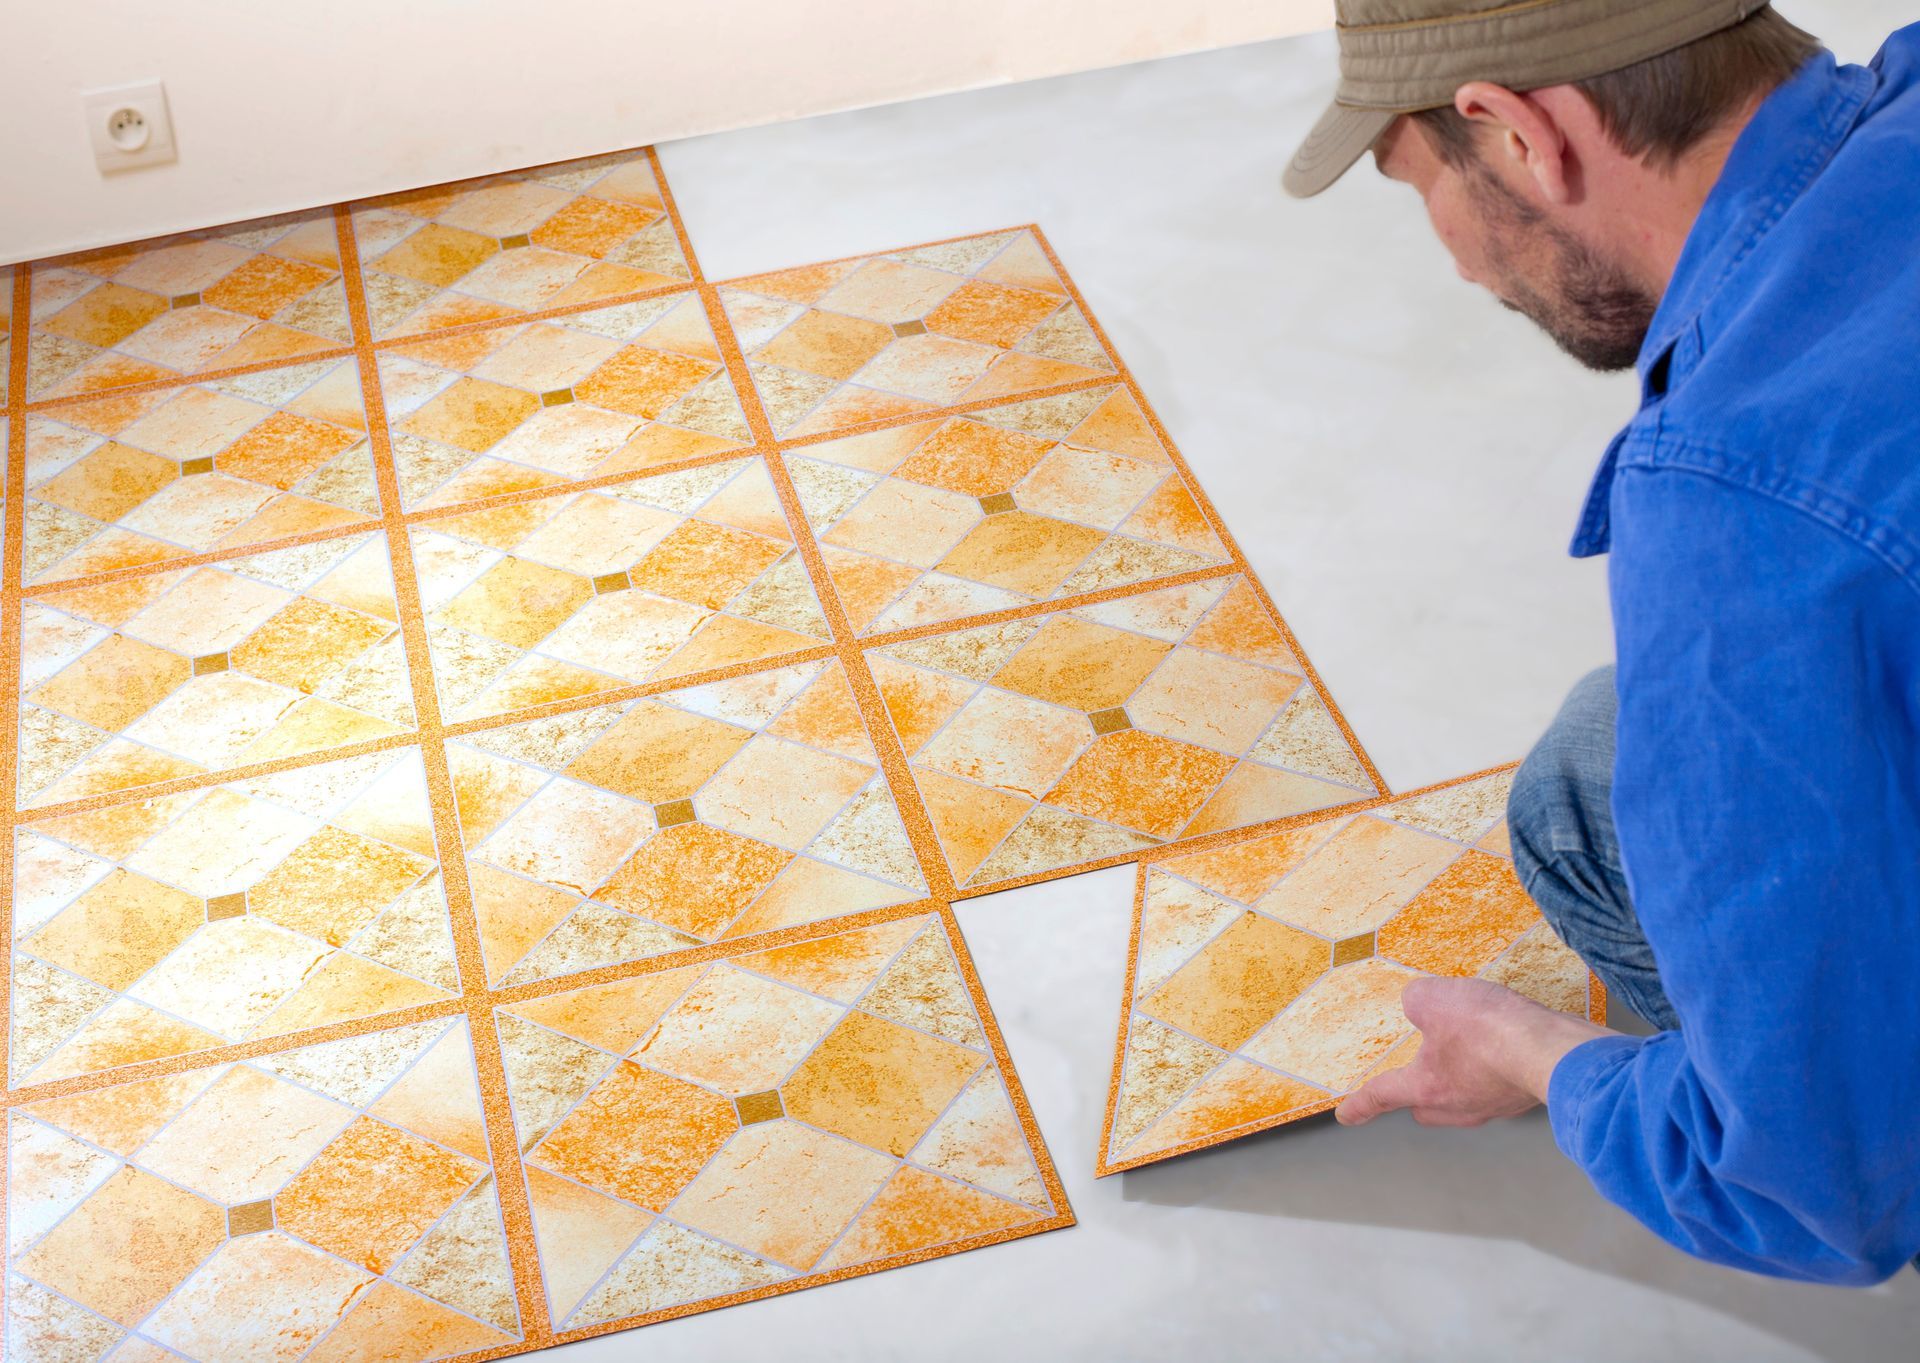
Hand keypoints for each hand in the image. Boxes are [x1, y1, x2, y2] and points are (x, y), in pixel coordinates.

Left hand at [1336, 975, 1611, 1127]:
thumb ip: (1417, 1000)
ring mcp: (1493, 1107)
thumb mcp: (1434, 998)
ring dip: (1461, 1078)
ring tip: (1469, 1047)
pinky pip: (1498, 1088)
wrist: (1553, 1052)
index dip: (1360, 1105)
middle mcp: (1456, 1107)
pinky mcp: (1522, 1098)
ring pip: (1464, 1100)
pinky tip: (1503, 1047)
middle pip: (1425, 1107)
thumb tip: (1418, 1003)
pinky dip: (1494, 1071)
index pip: (1381, 1097)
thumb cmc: (1488, 1030)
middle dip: (1418, 1092)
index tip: (1345, 1116)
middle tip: (1419, 1068)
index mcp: (1425, 1088)